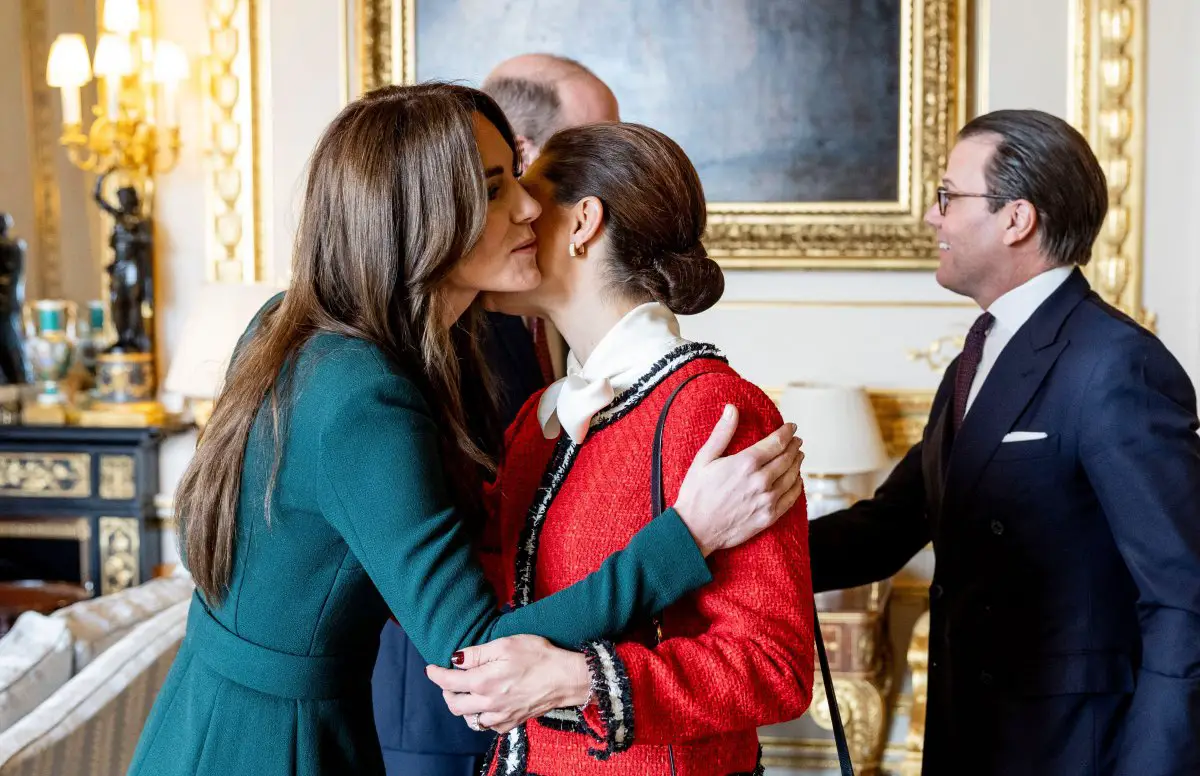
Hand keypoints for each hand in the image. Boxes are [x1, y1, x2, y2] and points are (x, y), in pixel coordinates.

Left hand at [426, 635, 590, 733]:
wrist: (566, 678)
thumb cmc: (538, 656)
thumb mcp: (506, 644)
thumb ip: (477, 653)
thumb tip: (456, 658)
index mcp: (483, 682)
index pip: (448, 682)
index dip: (435, 674)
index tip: (431, 667)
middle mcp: (488, 703)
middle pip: (454, 704)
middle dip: (446, 691)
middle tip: (448, 679)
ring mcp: (500, 716)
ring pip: (469, 719)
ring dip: (462, 706)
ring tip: (466, 691)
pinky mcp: (512, 722)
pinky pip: (487, 725)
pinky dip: (481, 716)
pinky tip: (486, 704)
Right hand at [674, 405, 804, 556]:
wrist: (694, 529)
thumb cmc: (696, 492)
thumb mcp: (704, 458)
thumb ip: (722, 432)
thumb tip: (732, 408)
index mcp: (746, 462)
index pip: (777, 442)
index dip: (787, 432)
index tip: (792, 427)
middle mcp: (761, 480)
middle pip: (788, 457)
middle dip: (794, 446)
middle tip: (797, 441)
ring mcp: (767, 500)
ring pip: (792, 476)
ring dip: (797, 463)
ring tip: (798, 456)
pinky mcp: (769, 516)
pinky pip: (791, 498)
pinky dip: (797, 486)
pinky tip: (797, 480)